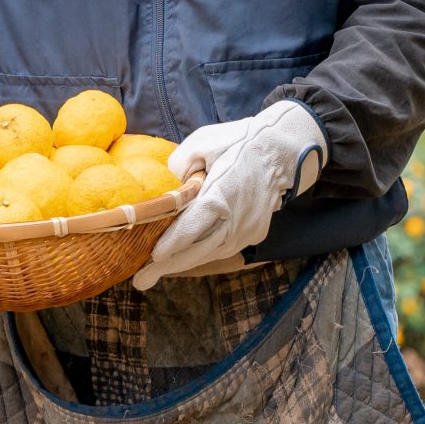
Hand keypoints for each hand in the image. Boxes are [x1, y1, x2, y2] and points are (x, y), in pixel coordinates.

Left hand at [130, 100, 325, 290]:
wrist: (283, 151)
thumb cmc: (239, 142)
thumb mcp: (203, 142)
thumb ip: (179, 165)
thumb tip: (167, 189)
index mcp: (222, 195)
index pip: (192, 227)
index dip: (171, 244)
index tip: (152, 258)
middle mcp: (237, 220)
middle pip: (198, 249)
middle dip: (168, 266)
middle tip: (141, 281)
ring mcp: (248, 230)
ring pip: (211, 252)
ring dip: (184, 263)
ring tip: (155, 273)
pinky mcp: (255, 234)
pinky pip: (223, 247)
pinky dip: (202, 252)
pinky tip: (183, 257)